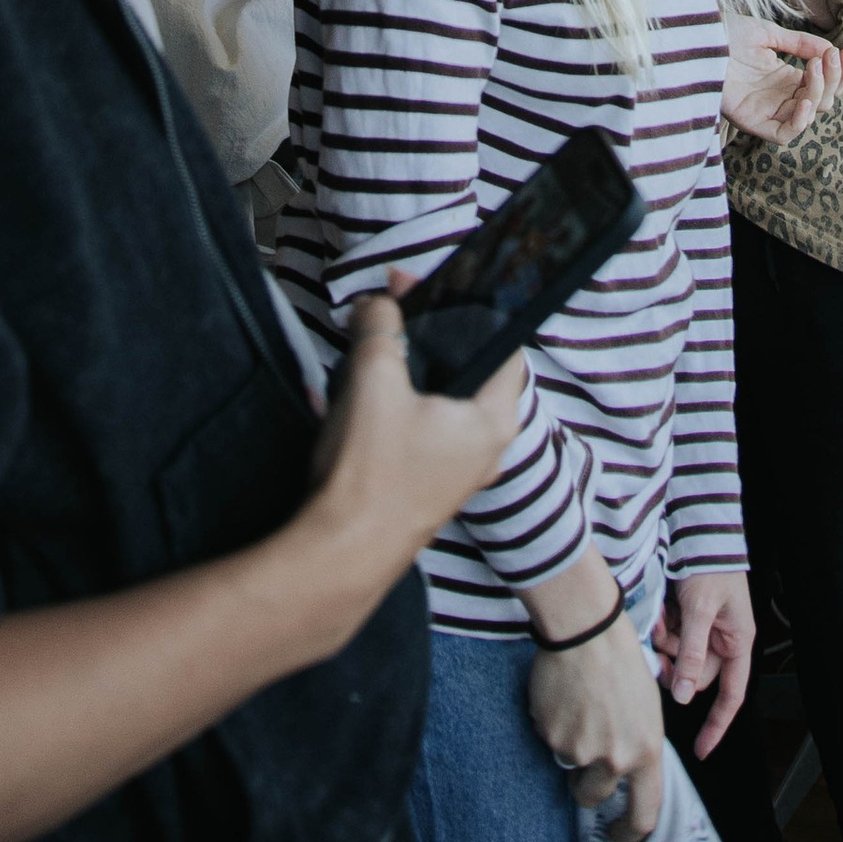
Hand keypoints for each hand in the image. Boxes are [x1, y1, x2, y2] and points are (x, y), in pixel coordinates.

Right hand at [306, 294, 521, 575]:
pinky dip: (396, 402)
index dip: (465, 304)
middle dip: (425, 332)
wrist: (340, 554)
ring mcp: (455, 472)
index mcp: (493, 420)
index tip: (425, 287)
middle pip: (465, 367)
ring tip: (368, 345)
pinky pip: (420, 428)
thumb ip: (380, 326)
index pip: (502, 342)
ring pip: (439, 399)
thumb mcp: (373, 378)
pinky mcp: (425, 486)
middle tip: (388, 309)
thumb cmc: (369, 473)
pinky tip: (360, 393)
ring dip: (405, 367)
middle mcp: (485, 448)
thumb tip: (379, 304)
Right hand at [527, 585, 664, 841]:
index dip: (631, 832)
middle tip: (585, 758)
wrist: (587, 630)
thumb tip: (624, 774)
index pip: (644, 814)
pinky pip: (550, 741)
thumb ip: (637, 746)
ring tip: (578, 706)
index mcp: (646, 751)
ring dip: (571, 748)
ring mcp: (580, 749)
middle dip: (587, 787)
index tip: (619, 834)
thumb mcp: (647, 709)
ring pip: (570, 766)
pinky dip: (553, 725)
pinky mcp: (551, 735)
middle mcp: (614, 758)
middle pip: (594, 796)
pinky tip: (562, 695)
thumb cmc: (622, 662)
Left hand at [655, 568, 754, 755]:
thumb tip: (685, 697)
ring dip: (666, 642)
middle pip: (696, 674)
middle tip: (659, 649)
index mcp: (737, 643)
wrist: (698, 529)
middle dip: (676, 666)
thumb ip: (693, 654)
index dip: (717, 725)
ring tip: (660, 618)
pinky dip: (663, 627)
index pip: (731, 695)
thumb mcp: (701, 612)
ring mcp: (704, 629)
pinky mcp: (687, 618)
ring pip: (679, 656)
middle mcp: (723, 640)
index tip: (702, 751)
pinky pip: (672, 636)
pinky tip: (660, 610)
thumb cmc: (710, 566)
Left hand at [722, 16, 842, 145]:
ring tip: (817, 68)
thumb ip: (800, 43)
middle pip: (821, 100)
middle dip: (833, 79)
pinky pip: (784, 133)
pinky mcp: (753, 121)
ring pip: (808, 115)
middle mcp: (779, 96)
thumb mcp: (768, 34)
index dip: (838, 71)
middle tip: (832, 56)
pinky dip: (800, 121)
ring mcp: (767, 110)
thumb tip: (830, 50)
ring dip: (820, 93)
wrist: (697, 38)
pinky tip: (804, 100)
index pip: (822, 83)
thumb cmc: (725, 34)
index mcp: (784, 78)